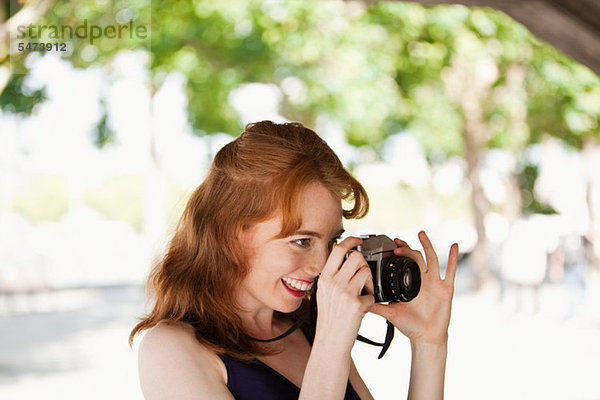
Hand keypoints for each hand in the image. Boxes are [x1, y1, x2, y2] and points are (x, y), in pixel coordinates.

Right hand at [314, 236, 374, 351]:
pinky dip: (371, 299)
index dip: (351, 240)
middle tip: (363, 275)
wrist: (330, 341)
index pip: (338, 249)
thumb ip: (331, 274)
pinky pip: (372, 293)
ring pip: (367, 272)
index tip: (358, 240)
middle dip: (364, 264)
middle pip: (356, 257)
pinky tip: (363, 307)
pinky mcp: (357, 304)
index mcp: (325, 278)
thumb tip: (338, 250)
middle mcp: (333, 283)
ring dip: (370, 281)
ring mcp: (345, 293)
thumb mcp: (323, 292)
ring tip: (364, 292)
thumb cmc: (329, 318)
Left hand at [369, 231, 457, 344]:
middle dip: (407, 248)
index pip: (404, 262)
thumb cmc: (409, 325)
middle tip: (397, 242)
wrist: (426, 338)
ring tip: (420, 233)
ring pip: (431, 259)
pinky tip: (454, 246)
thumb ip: (376, 306)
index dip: (398, 252)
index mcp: (409, 282)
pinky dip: (453, 258)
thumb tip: (360, 300)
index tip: (390, 245)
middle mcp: (422, 279)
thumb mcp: (390, 313)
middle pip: (416, 257)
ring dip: (427, 245)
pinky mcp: (446, 289)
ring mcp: (434, 282)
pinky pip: (450, 271)